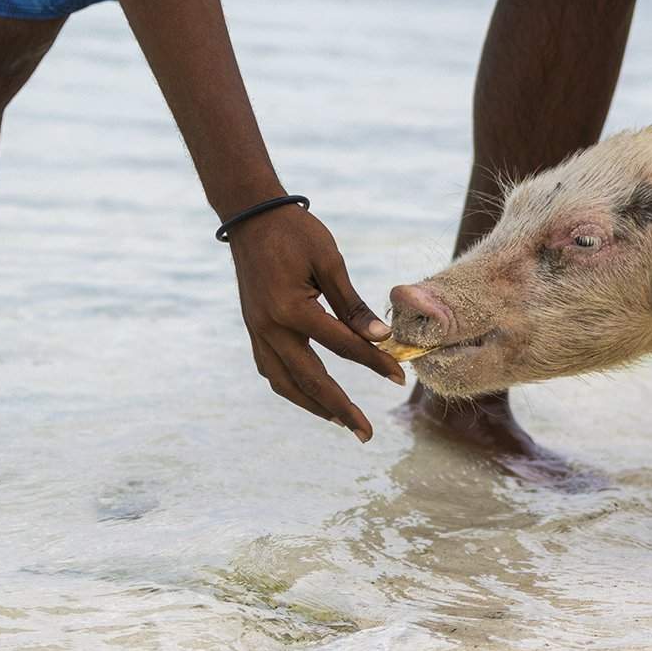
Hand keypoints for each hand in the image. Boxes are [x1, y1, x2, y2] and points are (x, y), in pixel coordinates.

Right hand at [229, 205, 403, 439]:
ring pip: (285, 383)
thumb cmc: (296, 233)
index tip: (400, 378)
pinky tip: (310, 396)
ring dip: (313, 406)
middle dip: (341, 408)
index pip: (342, 346)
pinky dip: (292, 388)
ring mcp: (257, 331)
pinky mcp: (253, 329)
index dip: (374, 362)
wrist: (252, 217)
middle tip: (366, 433)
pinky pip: (271, 370)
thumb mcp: (330, 261)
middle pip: (310, 380)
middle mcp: (270, 327)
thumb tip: (381, 336)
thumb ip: (352, 304)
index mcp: (291, 309)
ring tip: (341, 422)